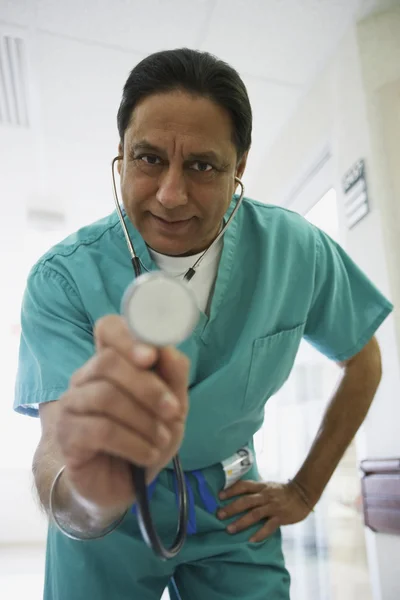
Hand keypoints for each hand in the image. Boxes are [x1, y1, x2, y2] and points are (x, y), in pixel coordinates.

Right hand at [56, 314, 189, 514]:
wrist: (124, 485)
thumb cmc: (147, 437)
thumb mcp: (173, 407)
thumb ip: (173, 376)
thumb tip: (167, 349)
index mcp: (111, 362)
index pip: (108, 329)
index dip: (127, 337)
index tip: (151, 357)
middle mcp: (86, 377)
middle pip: (107, 362)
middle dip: (148, 387)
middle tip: (174, 412)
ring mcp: (72, 405)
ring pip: (105, 396)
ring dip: (144, 420)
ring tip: (161, 441)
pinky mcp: (67, 435)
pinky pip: (100, 430)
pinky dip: (133, 443)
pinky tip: (147, 455)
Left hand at [217, 480, 312, 542]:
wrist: (303, 494)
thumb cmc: (283, 491)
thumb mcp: (268, 485)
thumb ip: (256, 489)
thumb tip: (239, 493)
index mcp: (261, 487)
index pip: (244, 486)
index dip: (231, 490)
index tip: (219, 496)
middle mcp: (265, 495)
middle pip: (246, 501)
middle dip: (231, 508)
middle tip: (219, 515)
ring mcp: (273, 507)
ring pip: (254, 514)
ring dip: (241, 522)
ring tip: (229, 530)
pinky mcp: (280, 517)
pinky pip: (269, 527)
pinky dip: (260, 534)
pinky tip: (251, 541)